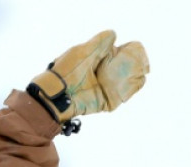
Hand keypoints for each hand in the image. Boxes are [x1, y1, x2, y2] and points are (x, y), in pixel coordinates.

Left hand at [28, 30, 148, 131]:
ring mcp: (105, 88)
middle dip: (136, 63)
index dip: (130, 51)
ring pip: (128, 80)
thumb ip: (98, 43)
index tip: (136, 49)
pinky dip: (133, 88)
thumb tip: (114, 34)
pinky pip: (124, 95)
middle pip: (126, 67)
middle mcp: (103, 74)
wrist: (56, 94)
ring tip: (141, 70)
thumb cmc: (66, 71)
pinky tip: (138, 80)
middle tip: (142, 62)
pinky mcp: (107, 101)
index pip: (119, 53)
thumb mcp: (82, 51)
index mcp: (97, 60)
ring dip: (137, 75)